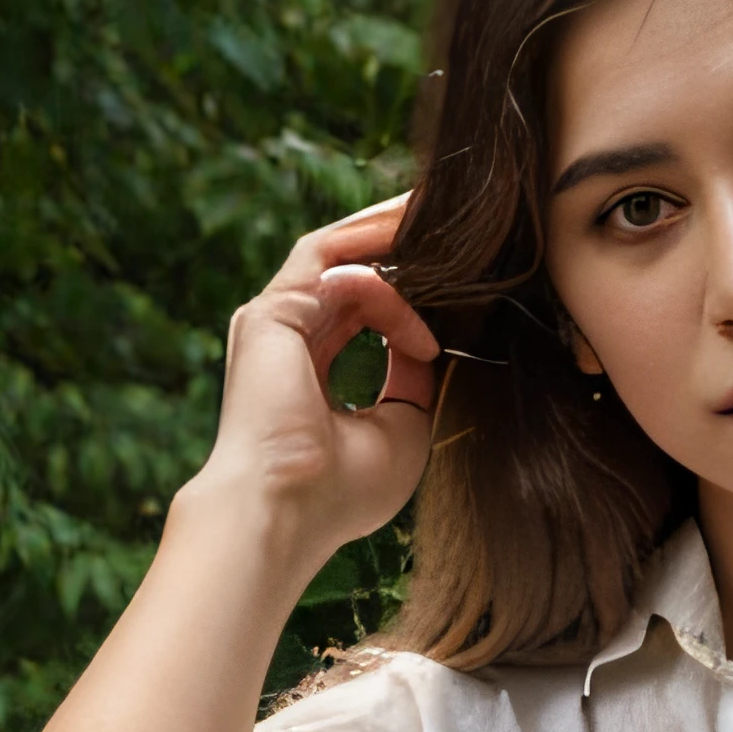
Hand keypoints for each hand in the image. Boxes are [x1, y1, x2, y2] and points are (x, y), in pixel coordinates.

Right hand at [194, 191, 440, 582]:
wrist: (287, 513)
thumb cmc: (339, 492)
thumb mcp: (402, 427)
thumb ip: (414, 378)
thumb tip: (432, 344)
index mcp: (307, 367)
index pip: (357, 303)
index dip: (408, 287)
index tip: (462, 280)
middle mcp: (285, 337)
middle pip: (346, 262)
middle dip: (399, 238)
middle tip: (454, 219)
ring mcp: (273, 321)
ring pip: (335, 250)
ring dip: (389, 232)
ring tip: (440, 218)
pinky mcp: (271, 314)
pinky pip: (331, 265)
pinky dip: (381, 281)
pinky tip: (419, 320)